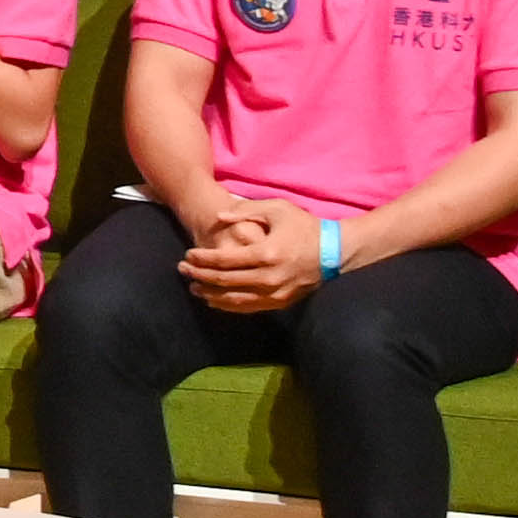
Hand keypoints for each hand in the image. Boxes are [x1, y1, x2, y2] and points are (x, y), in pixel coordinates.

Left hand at [184, 205, 314, 315]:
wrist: (336, 252)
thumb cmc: (304, 226)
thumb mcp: (276, 209)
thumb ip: (244, 211)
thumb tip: (217, 219)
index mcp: (267, 253)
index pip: (224, 261)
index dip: (202, 260)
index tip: (187, 256)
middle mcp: (270, 277)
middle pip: (225, 281)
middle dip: (199, 276)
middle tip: (182, 270)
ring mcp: (276, 293)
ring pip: (234, 299)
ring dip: (210, 294)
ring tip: (193, 287)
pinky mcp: (281, 302)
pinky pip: (249, 308)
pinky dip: (228, 305)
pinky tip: (214, 300)